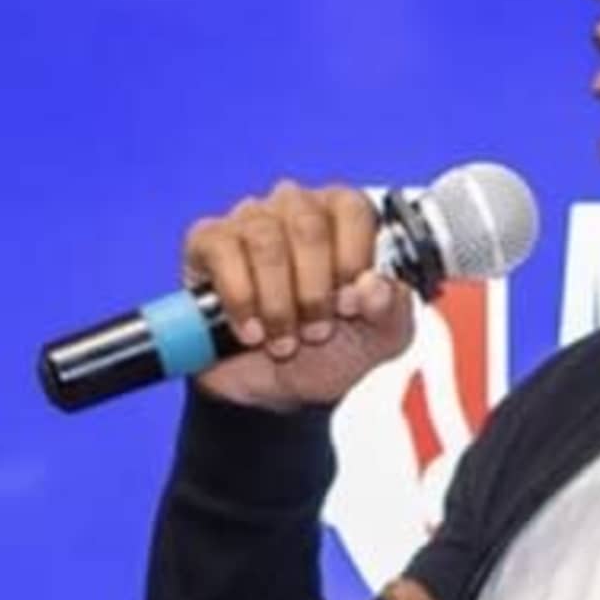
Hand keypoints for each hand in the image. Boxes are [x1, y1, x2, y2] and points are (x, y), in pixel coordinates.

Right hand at [185, 179, 420, 411]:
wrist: (275, 391)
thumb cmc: (328, 351)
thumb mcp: (379, 340)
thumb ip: (392, 310)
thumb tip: (373, 284)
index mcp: (343, 218)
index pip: (351, 208)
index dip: (351, 260)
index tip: (348, 306)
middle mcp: (295, 208)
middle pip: (307, 225)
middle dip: (312, 292)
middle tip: (314, 333)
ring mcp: (249, 220)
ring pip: (265, 242)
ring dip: (277, 304)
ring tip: (281, 340)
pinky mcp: (207, 242)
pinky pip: (222, 252)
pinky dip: (239, 300)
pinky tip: (249, 330)